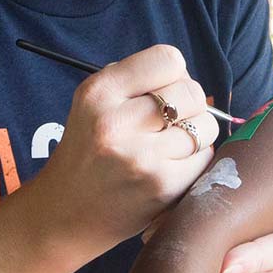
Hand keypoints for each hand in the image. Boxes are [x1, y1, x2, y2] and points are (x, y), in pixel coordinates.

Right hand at [37, 45, 216, 252]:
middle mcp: (117, 122)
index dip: (172, 74)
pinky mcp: (162, 187)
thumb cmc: (88, 151)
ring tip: (170, 145)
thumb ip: (136, 82)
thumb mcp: (94, 103)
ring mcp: (141, 157)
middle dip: (189, 104)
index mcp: (99, 92)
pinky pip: (205, 158)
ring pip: (206, 126)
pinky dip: (196, 161)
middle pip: (192, 92)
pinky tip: (171, 166)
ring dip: (197, 134)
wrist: (66, 212)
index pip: (168, 59)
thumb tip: (188, 81)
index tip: (162, 90)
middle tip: (170, 122)